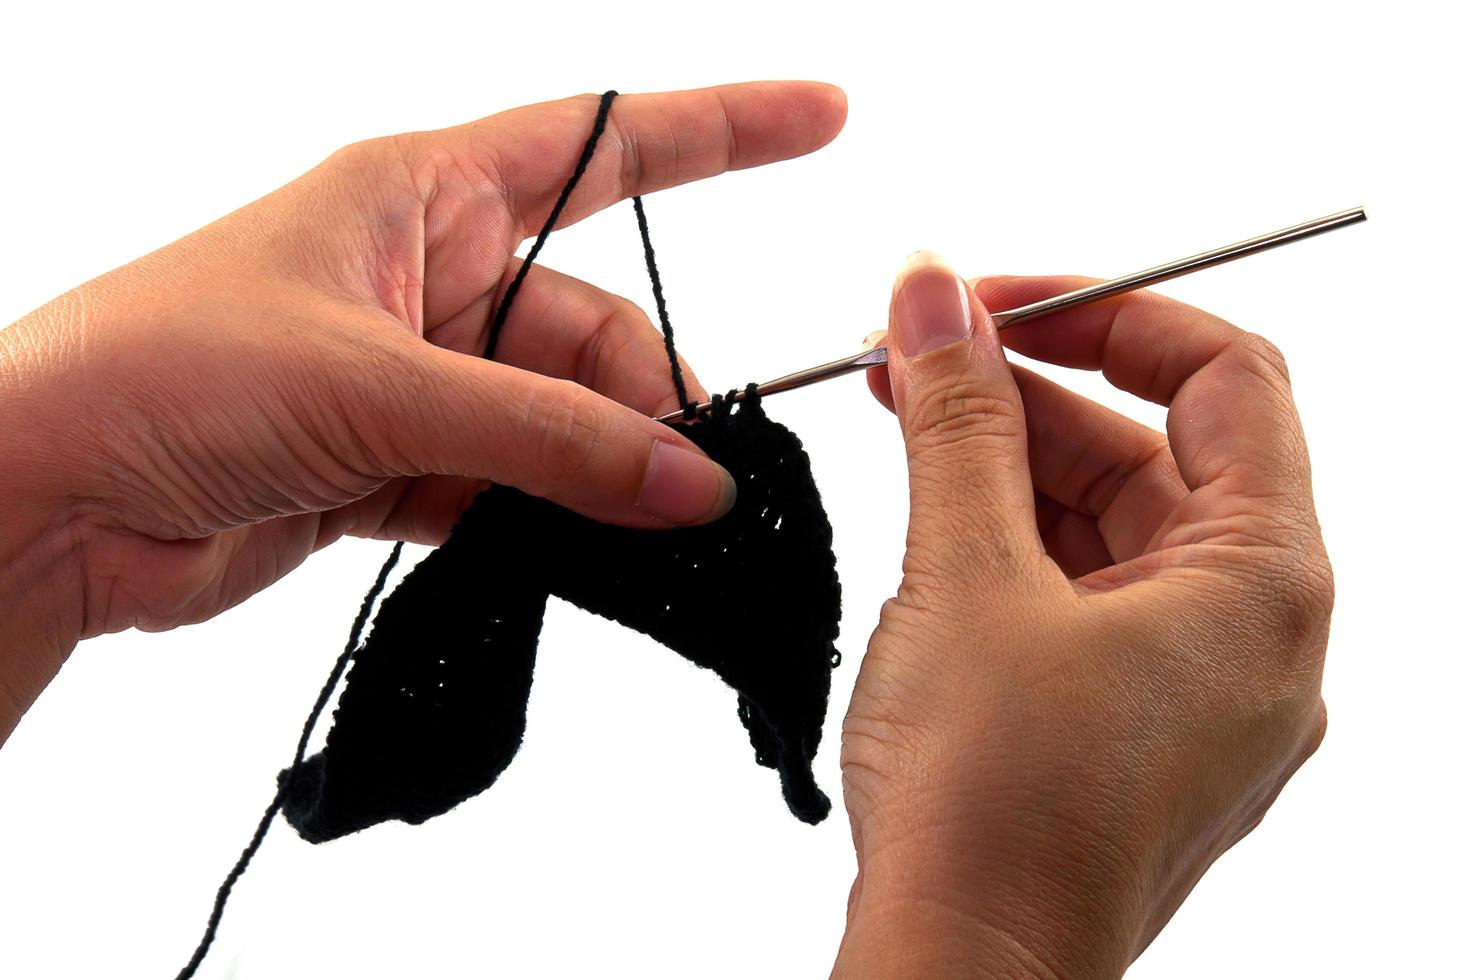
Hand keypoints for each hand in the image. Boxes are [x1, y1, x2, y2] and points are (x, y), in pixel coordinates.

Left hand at [0, 82, 846, 738]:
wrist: (42, 496)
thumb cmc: (161, 370)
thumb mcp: (377, 384)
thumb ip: (547, 438)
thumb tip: (689, 479)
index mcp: (420, 195)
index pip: (600, 141)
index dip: (720, 124)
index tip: (820, 115)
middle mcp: (428, 278)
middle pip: (592, 327)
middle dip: (651, 398)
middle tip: (699, 478)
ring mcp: (417, 377)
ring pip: (560, 420)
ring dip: (603, 473)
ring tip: (646, 528)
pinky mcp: (394, 466)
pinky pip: (512, 488)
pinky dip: (550, 523)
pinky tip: (578, 553)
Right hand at [835, 254, 1330, 977]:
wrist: (962, 971)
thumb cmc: (996, 812)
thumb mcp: (966, 572)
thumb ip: (957, 416)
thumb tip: (936, 297)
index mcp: (1264, 586)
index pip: (1223, 378)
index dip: (1108, 314)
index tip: (997, 301)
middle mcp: (1251, 637)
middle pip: (1154, 452)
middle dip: (1029, 392)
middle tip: (916, 357)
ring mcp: (1193, 688)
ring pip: (1110, 526)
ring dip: (1008, 466)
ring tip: (902, 427)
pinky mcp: (1131, 725)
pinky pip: (1085, 598)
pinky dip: (1013, 546)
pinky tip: (931, 520)